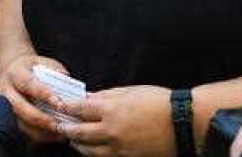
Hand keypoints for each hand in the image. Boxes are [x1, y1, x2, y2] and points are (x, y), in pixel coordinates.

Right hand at [0, 54, 69, 143]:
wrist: (12, 75)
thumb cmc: (33, 70)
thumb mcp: (44, 64)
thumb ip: (56, 74)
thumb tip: (70, 88)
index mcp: (15, 74)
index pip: (28, 84)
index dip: (43, 94)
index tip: (58, 103)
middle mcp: (5, 90)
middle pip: (19, 107)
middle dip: (39, 117)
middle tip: (57, 124)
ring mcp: (3, 107)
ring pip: (19, 123)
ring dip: (40, 131)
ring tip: (58, 133)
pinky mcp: (7, 119)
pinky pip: (21, 132)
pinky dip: (37, 137)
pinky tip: (52, 136)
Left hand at [56, 85, 174, 156]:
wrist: (184, 123)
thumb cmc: (159, 102)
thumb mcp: (130, 91)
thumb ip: (106, 95)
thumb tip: (89, 97)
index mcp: (111, 110)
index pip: (79, 109)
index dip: (67, 107)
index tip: (59, 105)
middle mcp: (112, 131)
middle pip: (80, 132)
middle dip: (66, 128)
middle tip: (58, 125)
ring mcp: (120, 148)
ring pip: (90, 150)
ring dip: (78, 144)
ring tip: (72, 139)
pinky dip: (95, 154)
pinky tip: (92, 150)